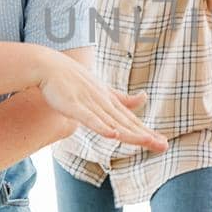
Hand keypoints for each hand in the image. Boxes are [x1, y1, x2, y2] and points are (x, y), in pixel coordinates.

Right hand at [37, 53, 167, 151]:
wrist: (49, 66)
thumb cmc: (75, 79)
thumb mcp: (103, 89)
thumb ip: (123, 97)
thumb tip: (144, 97)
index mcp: (110, 101)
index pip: (131, 120)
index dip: (146, 131)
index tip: (162, 143)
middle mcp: (103, 102)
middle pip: (126, 122)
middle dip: (144, 135)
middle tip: (163, 145)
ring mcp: (89, 103)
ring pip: (112, 122)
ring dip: (129, 132)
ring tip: (147, 141)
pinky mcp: (74, 105)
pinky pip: (88, 118)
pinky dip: (100, 125)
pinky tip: (112, 134)